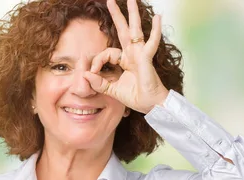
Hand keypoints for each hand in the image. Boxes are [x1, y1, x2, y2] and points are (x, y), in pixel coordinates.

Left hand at [83, 0, 168, 114]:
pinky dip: (155, 31)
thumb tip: (85, 75)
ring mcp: (140, 54)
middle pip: (123, 31)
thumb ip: (99, 83)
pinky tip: (158, 18)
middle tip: (110, 0)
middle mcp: (132, 54)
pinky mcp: (146, 58)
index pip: (107, 53)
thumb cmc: (136, 97)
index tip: (92, 72)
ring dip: (133, 14)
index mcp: (125, 61)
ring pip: (135, 30)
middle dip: (117, 15)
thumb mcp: (113, 90)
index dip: (97, 61)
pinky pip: (151, 42)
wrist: (150, 105)